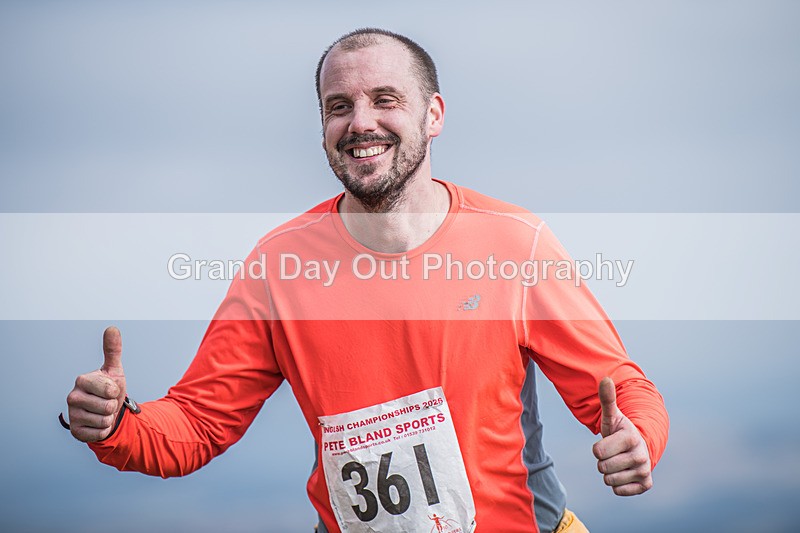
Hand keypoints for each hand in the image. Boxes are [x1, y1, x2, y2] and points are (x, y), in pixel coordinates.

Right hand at [66, 326, 127, 441]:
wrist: (106, 412)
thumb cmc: (109, 389)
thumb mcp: (114, 370)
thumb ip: (113, 350)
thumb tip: (112, 328)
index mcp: (82, 380)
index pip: (109, 389)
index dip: (115, 390)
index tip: (109, 389)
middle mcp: (72, 397)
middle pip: (108, 406)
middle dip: (113, 406)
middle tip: (106, 402)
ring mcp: (72, 415)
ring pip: (104, 420)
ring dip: (108, 418)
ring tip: (102, 412)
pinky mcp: (75, 432)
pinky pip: (99, 433)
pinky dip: (104, 430)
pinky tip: (97, 423)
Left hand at [592, 377, 652, 495]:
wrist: (638, 446)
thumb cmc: (620, 431)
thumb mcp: (612, 415)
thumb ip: (607, 399)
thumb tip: (605, 379)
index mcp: (631, 437)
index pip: (597, 451)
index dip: (598, 448)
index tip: (608, 442)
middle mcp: (641, 456)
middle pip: (602, 467)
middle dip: (603, 461)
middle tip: (613, 453)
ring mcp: (644, 471)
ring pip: (609, 480)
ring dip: (609, 473)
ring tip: (618, 462)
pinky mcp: (645, 485)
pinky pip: (619, 491)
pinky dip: (617, 485)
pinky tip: (624, 473)